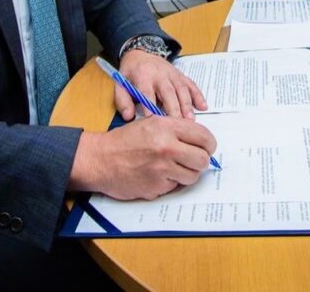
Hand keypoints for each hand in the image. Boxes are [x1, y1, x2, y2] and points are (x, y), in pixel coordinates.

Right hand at [69, 117, 216, 199]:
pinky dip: (170, 182)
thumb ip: (176, 130)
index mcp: (167, 127)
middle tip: (192, 160)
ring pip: (193, 176)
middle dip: (200, 161)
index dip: (208, 144)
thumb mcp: (150, 123)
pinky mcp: (156, 186)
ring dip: (186, 173)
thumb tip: (200, 141)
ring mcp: (162, 169)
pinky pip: (175, 186)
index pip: (204, 137)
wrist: (100, 159)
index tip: (205, 148)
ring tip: (173, 168)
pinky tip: (157, 175)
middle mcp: (167, 147)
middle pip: (203, 159)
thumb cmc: (124, 141)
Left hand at [117, 50, 207, 119]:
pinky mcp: (181, 75)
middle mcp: (160, 74)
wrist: (141, 53)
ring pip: (182, 89)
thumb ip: (122, 101)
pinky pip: (191, 85)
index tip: (153, 120)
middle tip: (178, 125)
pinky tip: (203, 107)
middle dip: (174, 109)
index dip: (150, 106)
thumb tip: (128, 116)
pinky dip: (198, 95)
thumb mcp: (120, 84)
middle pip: (168, 92)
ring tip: (191, 120)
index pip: (146, 92)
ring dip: (187, 105)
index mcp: (143, 75)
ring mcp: (172, 74)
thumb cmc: (131, 72)